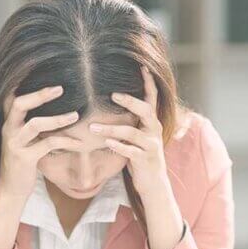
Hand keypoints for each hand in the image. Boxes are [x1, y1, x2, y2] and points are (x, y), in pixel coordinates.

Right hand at [0, 85, 78, 199]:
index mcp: (9, 120)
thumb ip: (33, 120)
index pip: (12, 95)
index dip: (21, 79)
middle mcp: (8, 129)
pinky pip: (48, 145)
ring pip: (35, 124)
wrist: (11, 189)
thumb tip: (53, 102)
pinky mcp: (24, 158)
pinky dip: (65, 141)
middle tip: (61, 88)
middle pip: (19, 103)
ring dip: (57, 119)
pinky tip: (79, 143)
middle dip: (40, 94)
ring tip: (76, 115)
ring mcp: (15, 144)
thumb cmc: (23, 159)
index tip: (35, 64)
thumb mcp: (25, 137)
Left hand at [89, 65, 169, 199]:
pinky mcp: (145, 160)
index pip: (152, 98)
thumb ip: (131, 120)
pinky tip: (106, 143)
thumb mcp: (138, 135)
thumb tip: (114, 100)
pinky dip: (118, 146)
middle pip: (145, 111)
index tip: (142, 66)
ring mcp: (151, 146)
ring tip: (92, 127)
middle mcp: (154, 131)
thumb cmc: (141, 155)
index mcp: (152, 122)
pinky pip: (131, 151)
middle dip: (130, 101)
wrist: (154, 183)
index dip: (148, 82)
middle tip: (112, 94)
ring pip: (132, 133)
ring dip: (111, 129)